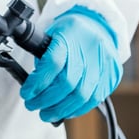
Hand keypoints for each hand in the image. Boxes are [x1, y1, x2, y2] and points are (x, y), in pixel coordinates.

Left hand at [20, 5, 121, 122]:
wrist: (97, 24)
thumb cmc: (69, 31)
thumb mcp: (51, 35)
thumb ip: (43, 57)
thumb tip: (33, 86)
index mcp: (70, 35)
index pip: (53, 63)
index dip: (38, 82)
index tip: (26, 94)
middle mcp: (90, 49)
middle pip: (68, 83)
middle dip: (46, 100)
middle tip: (32, 106)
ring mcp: (104, 63)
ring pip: (82, 95)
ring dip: (61, 109)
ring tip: (46, 113)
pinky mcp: (112, 75)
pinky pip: (95, 98)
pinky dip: (78, 108)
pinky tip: (65, 111)